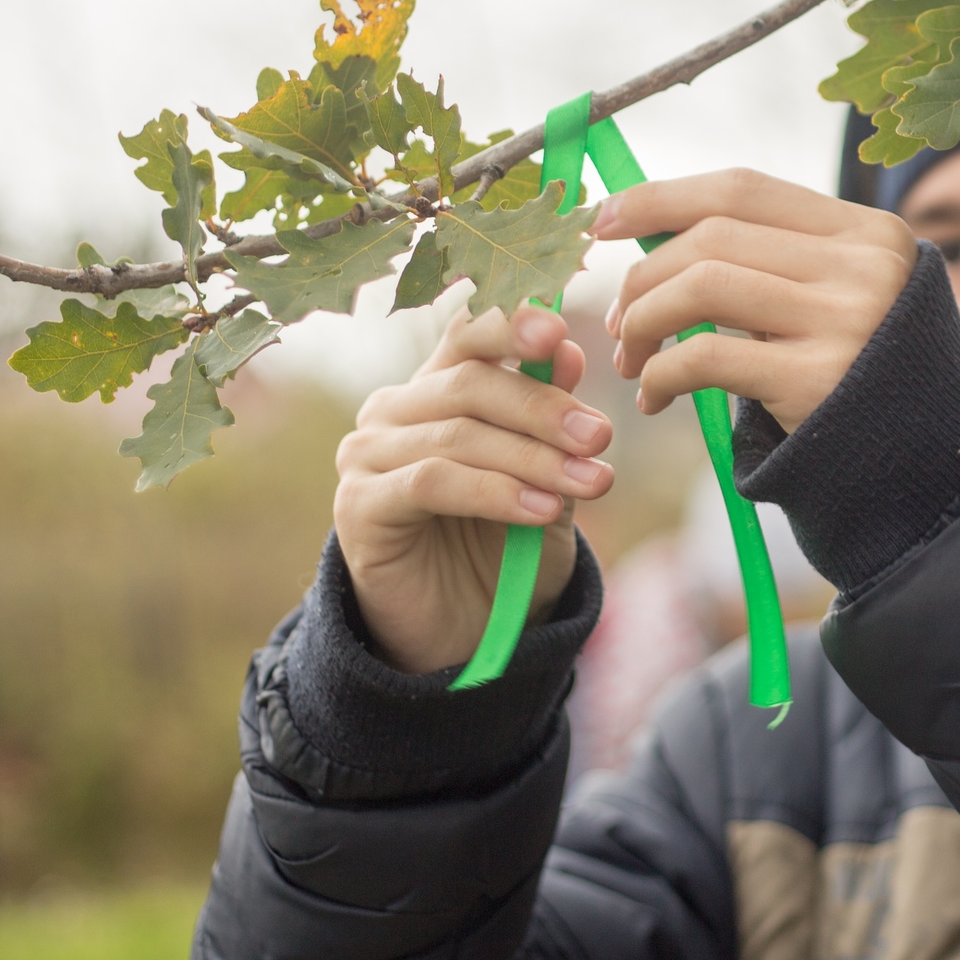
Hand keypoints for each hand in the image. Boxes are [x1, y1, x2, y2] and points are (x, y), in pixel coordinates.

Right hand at [334, 305, 615, 673]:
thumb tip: (570, 352)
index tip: (561, 333)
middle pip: (472, 384)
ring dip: (533, 458)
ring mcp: (368, 455)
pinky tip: (541, 511)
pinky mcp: (358, 505)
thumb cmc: (504, 550)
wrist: (459, 635)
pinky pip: (432, 483)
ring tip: (591, 484)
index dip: (510, 323)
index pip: (468, 335)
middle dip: (545, 408)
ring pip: (458, 435)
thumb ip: (551, 426)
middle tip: (601, 437)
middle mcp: (394, 410)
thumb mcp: (546, 483)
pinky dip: (494, 492)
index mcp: (438, 388)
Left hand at [599, 169, 917, 431]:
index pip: (743, 189)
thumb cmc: (860, 373)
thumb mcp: (839, 295)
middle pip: (712, 236)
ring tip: (632, 357)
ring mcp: (845, 320)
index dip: (662, 196)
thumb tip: (651, 227)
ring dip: (643, 320)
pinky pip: (705, 357)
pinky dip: (660, 374)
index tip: (606, 219)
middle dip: (644, 274)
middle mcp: (863, 265)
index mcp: (866, 230)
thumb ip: (773, 257)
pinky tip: (654, 398)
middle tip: (619, 320)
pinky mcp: (817, 381)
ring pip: (702, 285)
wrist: (928, 460)